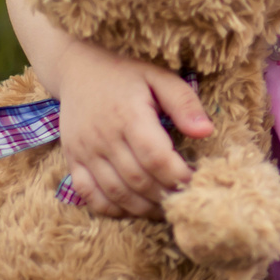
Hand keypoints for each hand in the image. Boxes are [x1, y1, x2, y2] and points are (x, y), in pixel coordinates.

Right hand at [48, 34, 214, 216]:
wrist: (77, 70)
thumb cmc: (125, 75)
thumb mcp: (159, 77)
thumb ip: (184, 102)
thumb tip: (206, 131)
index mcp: (128, 115)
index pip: (155, 157)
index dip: (177, 175)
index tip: (195, 182)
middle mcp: (103, 136)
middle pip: (137, 179)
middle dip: (165, 195)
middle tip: (184, 201)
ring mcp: (84, 151)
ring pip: (115, 192)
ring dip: (142, 207)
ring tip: (164, 209)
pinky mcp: (72, 160)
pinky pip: (89, 194)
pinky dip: (111, 208)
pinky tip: (132, 208)